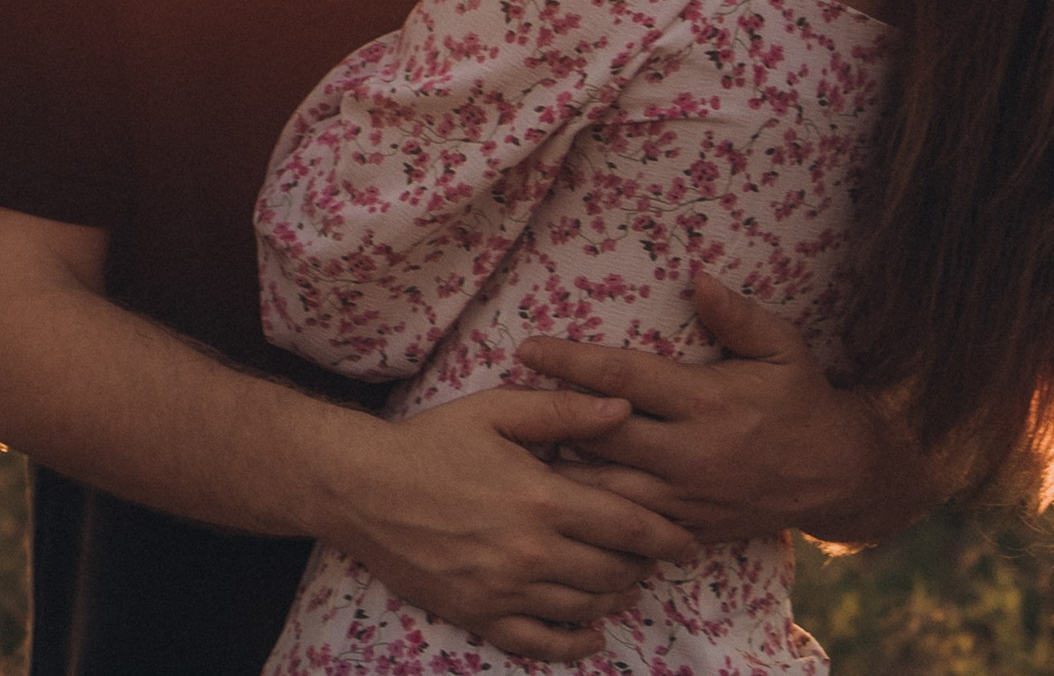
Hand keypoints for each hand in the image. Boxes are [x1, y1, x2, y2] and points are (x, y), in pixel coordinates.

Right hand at [320, 386, 699, 662]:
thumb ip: (565, 410)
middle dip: (643, 565)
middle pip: (611, 570)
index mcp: (542, 496)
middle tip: (659, 556)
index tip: (689, 539)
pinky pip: (536, 642)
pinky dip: (572, 644)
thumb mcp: (499, 410)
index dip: (664, 534)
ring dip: (616, 598)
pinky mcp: (477, 614)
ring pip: (582, 606)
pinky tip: (592, 634)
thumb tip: (625, 408)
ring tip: (630, 584)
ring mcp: (503, 589)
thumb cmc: (434, 440)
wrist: (364, 488)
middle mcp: (530, 550)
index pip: (625, 523)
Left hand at [516, 274, 914, 544]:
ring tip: (515, 453)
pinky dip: (590, 512)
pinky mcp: (686, 528)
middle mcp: (689, 453)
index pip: (623, 379)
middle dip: (549, 418)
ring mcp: (685, 498)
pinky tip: (557, 499)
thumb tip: (696, 277)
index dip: (572, 362)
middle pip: (600, 435)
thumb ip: (737, 314)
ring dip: (562, 469)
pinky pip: (626, 527)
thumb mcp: (782, 345)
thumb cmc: (801, 397)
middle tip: (501, 402)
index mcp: (705, 402)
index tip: (528, 348)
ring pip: (604, 490)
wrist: (834, 474)